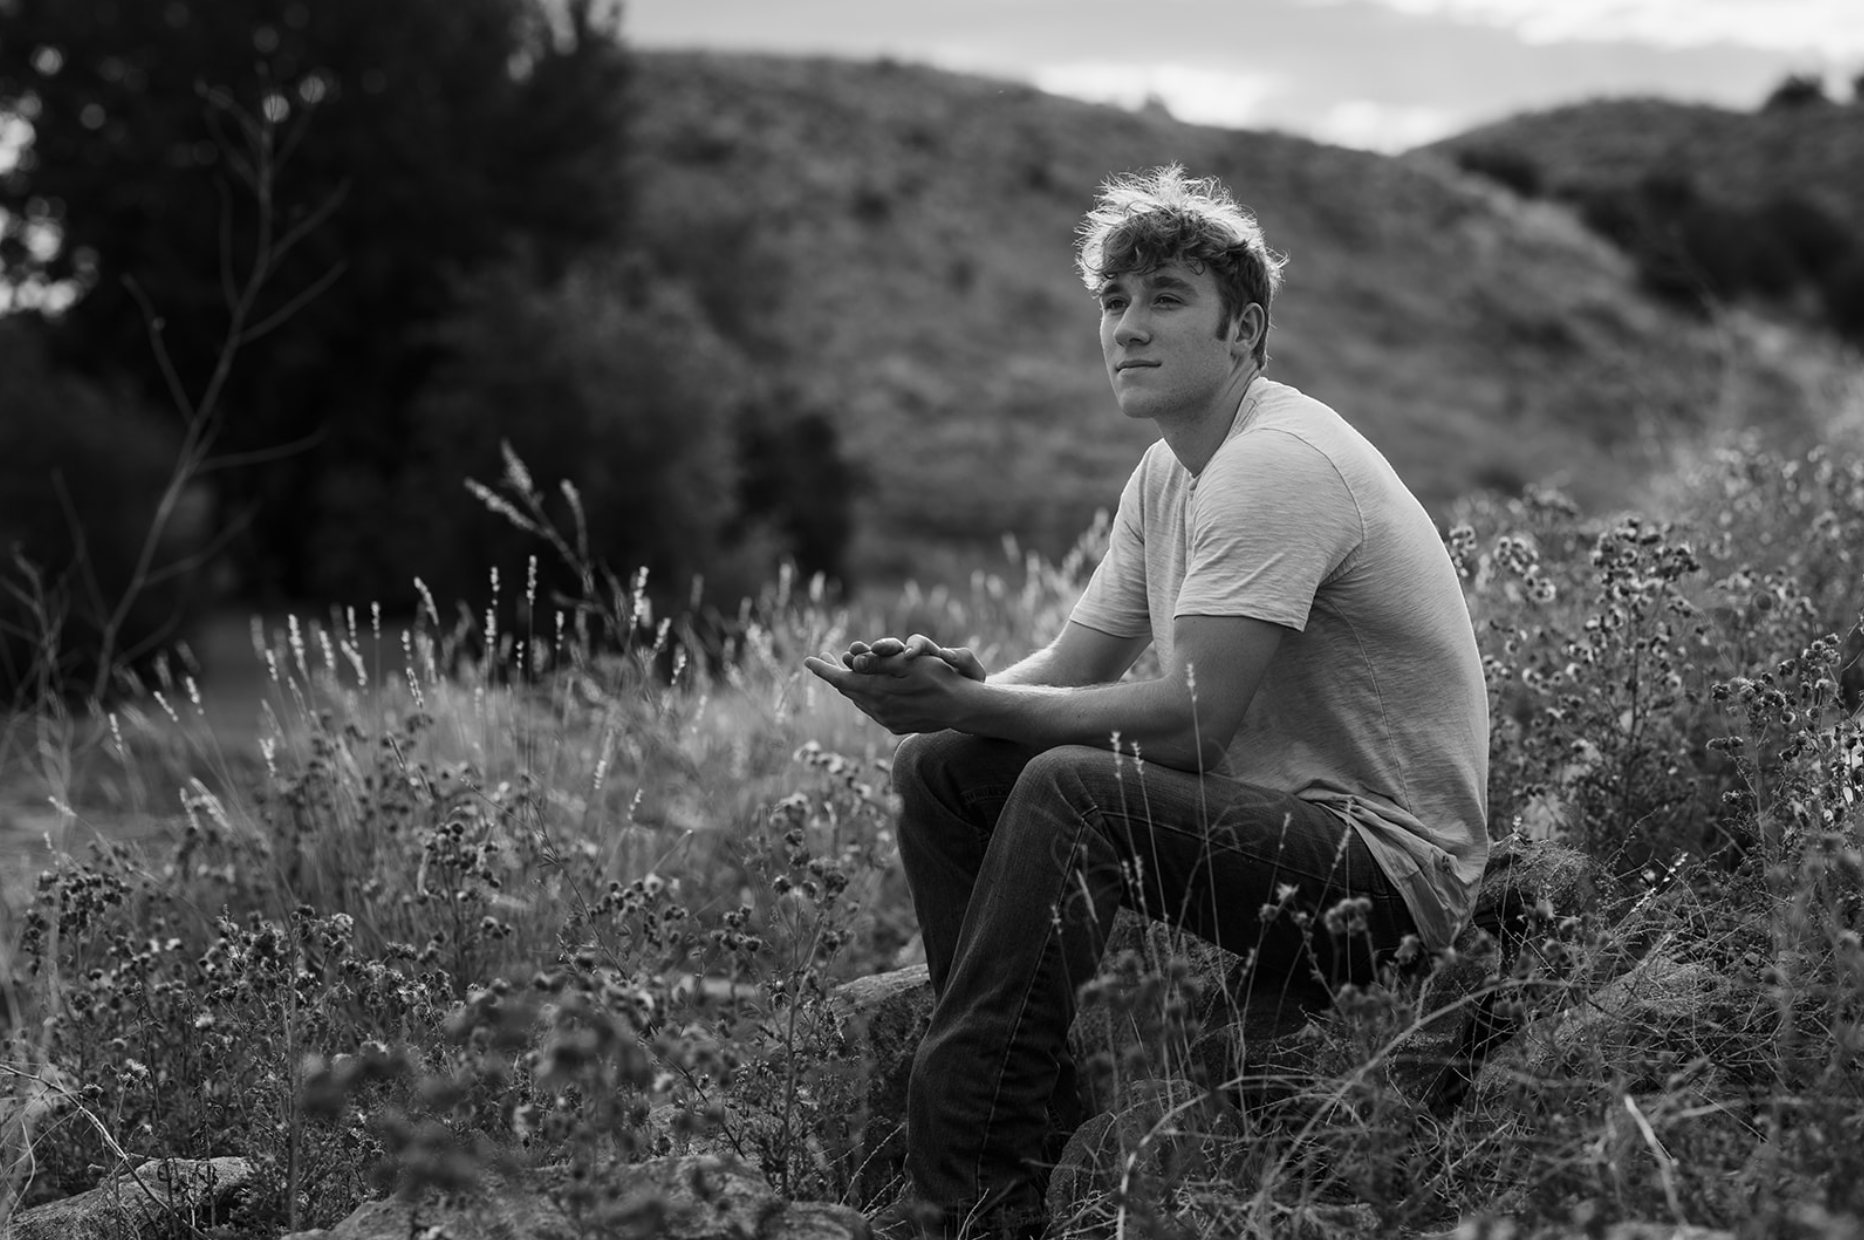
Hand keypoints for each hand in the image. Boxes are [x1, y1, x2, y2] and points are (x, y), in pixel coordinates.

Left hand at [804, 635, 981, 733]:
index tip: (808, 659)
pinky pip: (873, 709)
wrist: (961, 708)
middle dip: (835, 673)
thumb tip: (851, 662)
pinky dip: (865, 696)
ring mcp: (886, 720)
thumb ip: (878, 664)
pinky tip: (867, 688)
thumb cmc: (938, 677)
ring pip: (859, 700)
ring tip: (844, 670)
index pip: (840, 680)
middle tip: (824, 657)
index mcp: (877, 692)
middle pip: (847, 690)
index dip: (823, 669)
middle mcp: (877, 709)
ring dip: (850, 685)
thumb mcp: (908, 664)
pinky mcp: (895, 726)